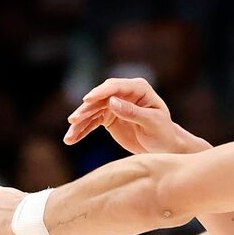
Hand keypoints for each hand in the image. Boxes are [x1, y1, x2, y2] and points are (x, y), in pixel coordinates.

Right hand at [64, 77, 203, 156]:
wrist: (164, 147)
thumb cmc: (163, 133)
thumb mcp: (152, 123)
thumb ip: (132, 112)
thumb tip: (112, 102)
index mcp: (138, 88)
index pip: (116, 87)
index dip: (100, 92)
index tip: (87, 99)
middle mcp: (124, 93)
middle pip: (100, 98)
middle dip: (85, 109)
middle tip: (73, 119)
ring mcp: (114, 105)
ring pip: (93, 111)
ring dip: (80, 123)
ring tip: (69, 136)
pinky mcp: (109, 117)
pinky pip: (92, 122)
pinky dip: (82, 130)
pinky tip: (71, 139)